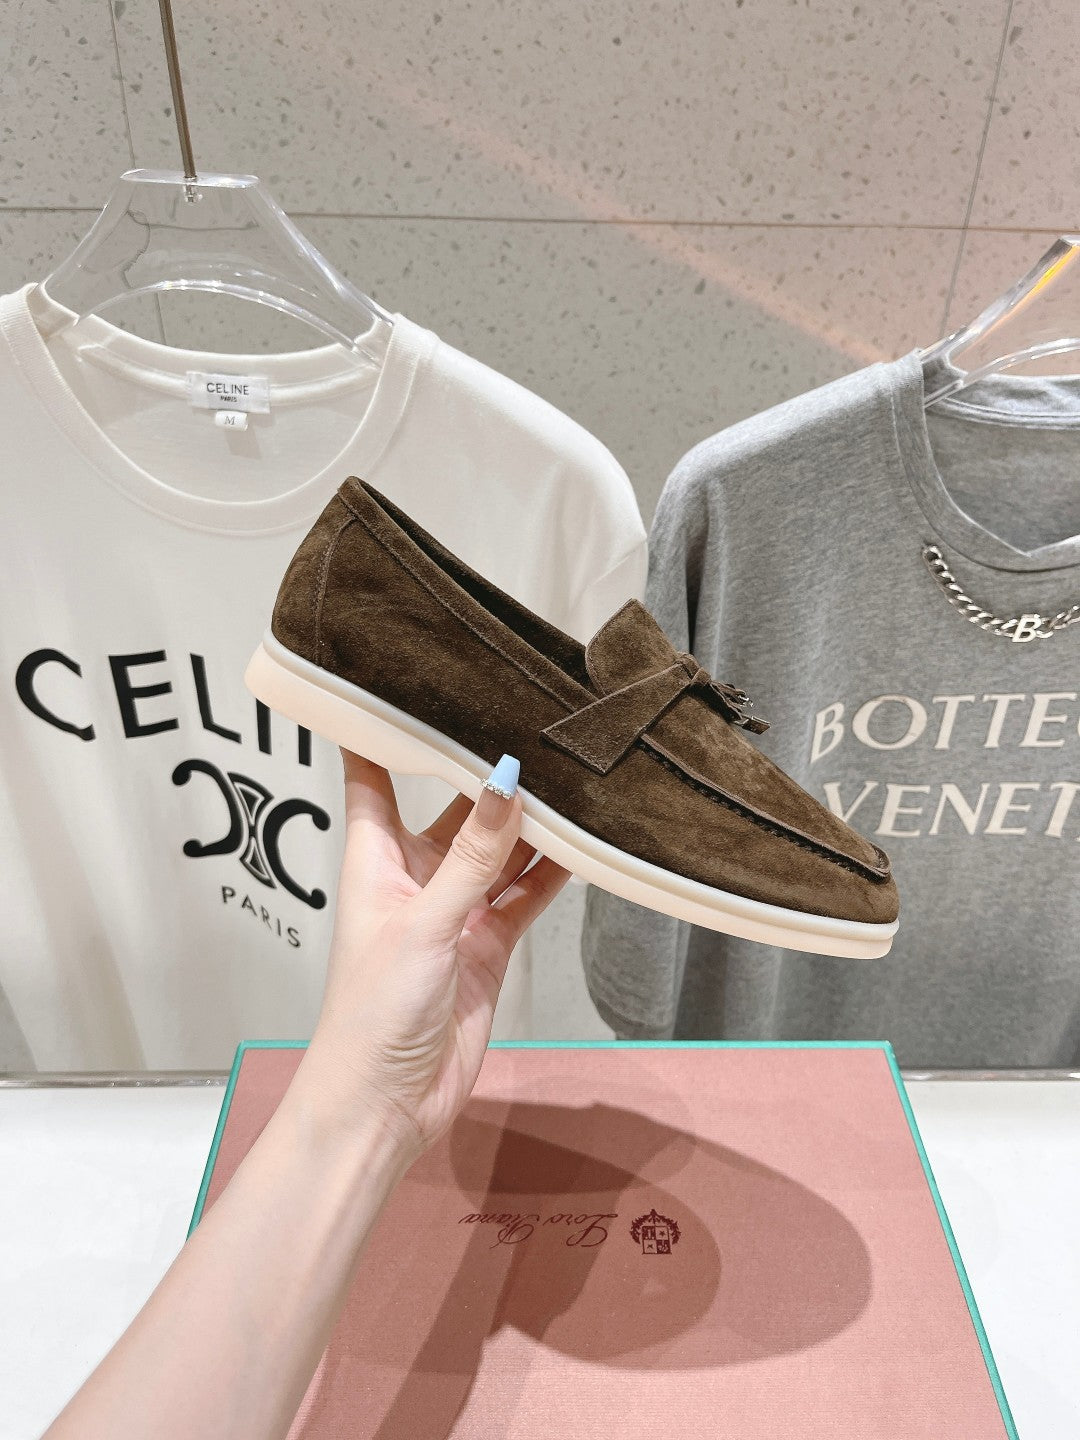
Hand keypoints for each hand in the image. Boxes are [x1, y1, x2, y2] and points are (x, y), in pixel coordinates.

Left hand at [296, 752, 569, 1156]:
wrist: (385, 1106)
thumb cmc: (372, 1013)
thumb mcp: (423, 924)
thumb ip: (472, 857)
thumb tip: (506, 783)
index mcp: (375, 860)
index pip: (372, 778)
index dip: (381, 730)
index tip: (401, 678)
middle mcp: (415, 876)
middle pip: (451, 808)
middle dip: (483, 771)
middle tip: (527, 718)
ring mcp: (455, 912)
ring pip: (497, 850)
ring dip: (527, 821)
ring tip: (568, 771)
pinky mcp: (488, 947)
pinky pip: (524, 895)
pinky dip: (550, 872)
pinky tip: (583, 840)